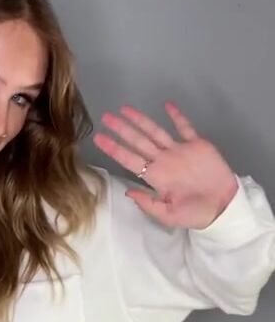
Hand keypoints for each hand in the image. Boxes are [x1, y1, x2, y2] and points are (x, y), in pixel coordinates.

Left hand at [92, 101, 238, 228]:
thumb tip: (128, 192)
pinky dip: (177, 116)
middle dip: (122, 129)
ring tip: (125, 110)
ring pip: (156, 132)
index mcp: (155, 177)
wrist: (223, 207)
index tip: (99, 138)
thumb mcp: (168, 215)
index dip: (114, 148)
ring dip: (141, 120)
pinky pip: (185, 127)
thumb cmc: (195, 214)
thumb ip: (148, 204)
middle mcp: (163, 161)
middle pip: (138, 141)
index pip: (129, 159)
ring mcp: (179, 151)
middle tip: (106, 117)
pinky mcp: (197, 145)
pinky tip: (167, 106)